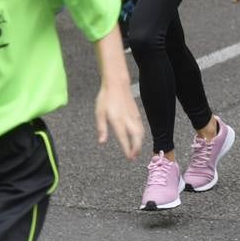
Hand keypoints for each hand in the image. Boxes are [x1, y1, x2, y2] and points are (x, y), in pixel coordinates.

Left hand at [93, 30, 141, 159]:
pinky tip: (138, 137)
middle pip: (136, 136)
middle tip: (134, 157)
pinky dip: (141, 134)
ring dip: (140, 142)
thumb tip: (102, 142)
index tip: (129, 157)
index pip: (124, 138)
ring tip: (137, 150)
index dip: (127, 149)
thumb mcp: (99, 113)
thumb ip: (101, 128)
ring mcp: (133, 115)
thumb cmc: (105, 98)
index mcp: (117, 120)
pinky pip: (141, 126)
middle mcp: (128, 119)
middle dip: (137, 148)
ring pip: (141, 131)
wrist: (116, 83)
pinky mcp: (136, 112)